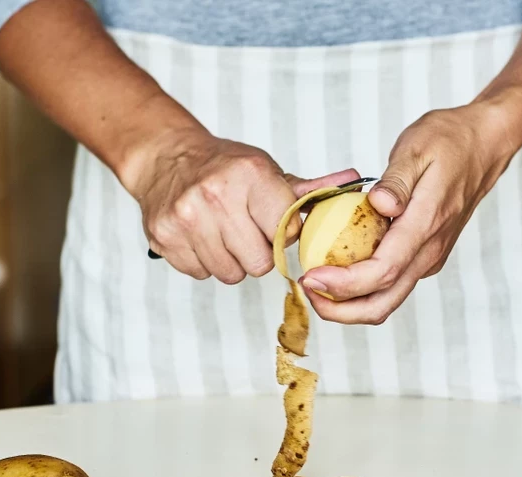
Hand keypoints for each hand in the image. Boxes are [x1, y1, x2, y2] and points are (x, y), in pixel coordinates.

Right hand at [128, 129, 359, 282]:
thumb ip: (310, 189)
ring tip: (224, 233)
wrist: (167, 158)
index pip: (286, 232)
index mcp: (250, 175)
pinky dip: (205, 262)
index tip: (273, 223)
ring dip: (232, 261)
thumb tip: (356, 183)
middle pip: (258, 263)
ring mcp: (186, 218)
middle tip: (248, 232)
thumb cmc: (226, 167)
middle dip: (258, 254)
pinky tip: (202, 237)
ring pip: (229, 274)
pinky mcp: (164, 237)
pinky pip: (200, 273)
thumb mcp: (267, 170)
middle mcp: (216, 195)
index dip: (283, 234)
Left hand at [300, 102, 518, 323]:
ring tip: (315, 283)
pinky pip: (391, 283)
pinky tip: (338, 265)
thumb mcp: (417, 148)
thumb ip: (396, 180)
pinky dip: (361, 287)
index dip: (343, 284)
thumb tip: (378, 204)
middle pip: (382, 303)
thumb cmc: (450, 142)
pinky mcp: (424, 256)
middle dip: (340, 310)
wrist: (485, 146)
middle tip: (306, 290)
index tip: (310, 276)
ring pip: (387, 299)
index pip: (382, 272)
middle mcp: (428, 251)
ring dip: (349, 303)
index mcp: (425, 226)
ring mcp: (428, 257)